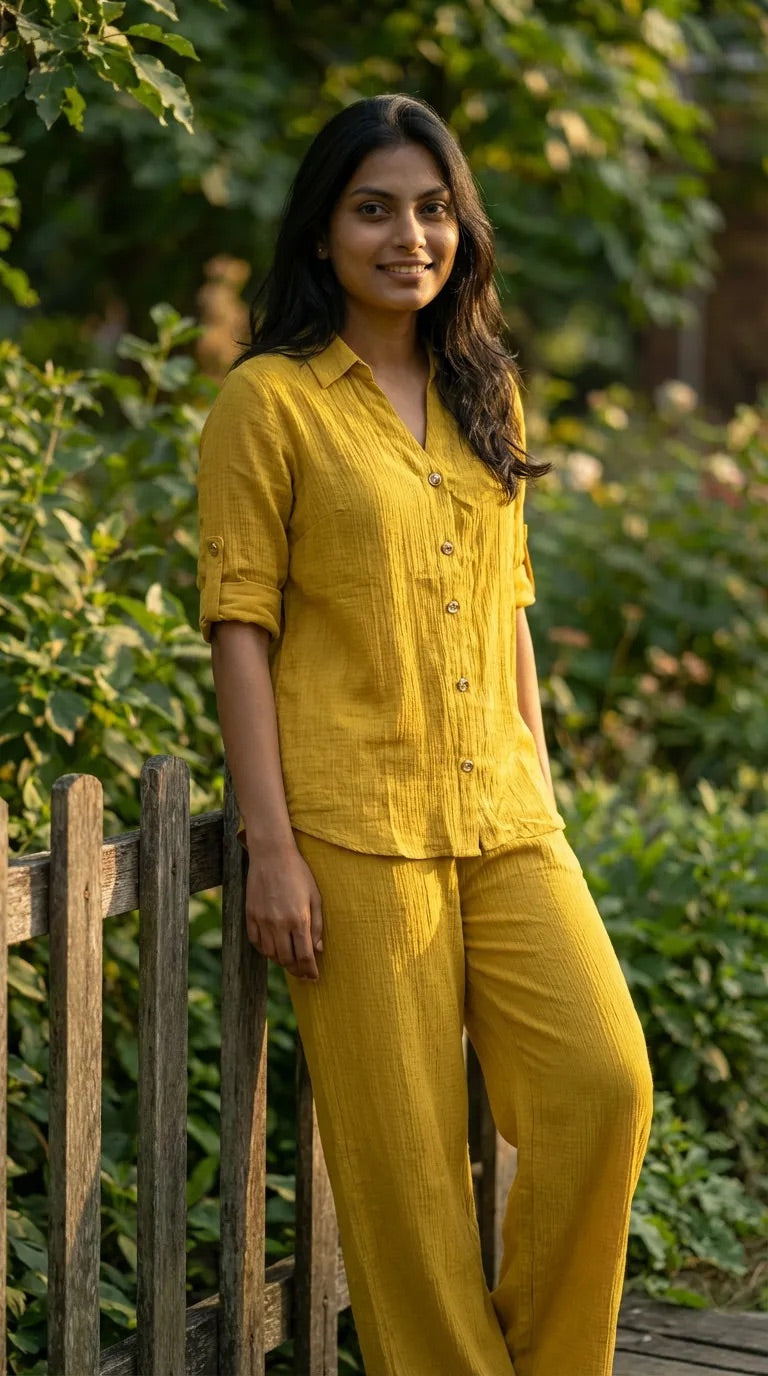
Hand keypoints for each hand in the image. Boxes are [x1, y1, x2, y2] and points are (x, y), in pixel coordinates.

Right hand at [244, 840, 323, 980]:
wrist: (271, 855)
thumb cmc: (298, 873)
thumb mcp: (315, 896)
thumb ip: (317, 925)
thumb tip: (318, 949)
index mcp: (299, 919)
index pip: (305, 956)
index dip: (310, 971)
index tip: (313, 977)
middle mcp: (280, 923)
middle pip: (287, 959)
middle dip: (296, 970)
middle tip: (302, 973)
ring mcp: (263, 920)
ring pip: (270, 954)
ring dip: (281, 961)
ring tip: (288, 959)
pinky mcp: (250, 915)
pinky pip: (256, 942)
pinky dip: (265, 950)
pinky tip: (272, 948)